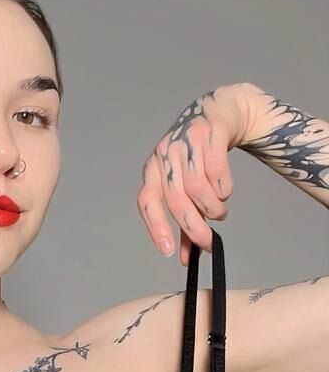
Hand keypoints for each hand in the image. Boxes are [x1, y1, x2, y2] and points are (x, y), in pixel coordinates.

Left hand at [137, 83, 252, 265]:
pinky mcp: (209, 132)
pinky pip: (217, 170)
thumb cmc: (200, 156)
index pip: (147, 201)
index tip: (168, 251)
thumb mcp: (188, 185)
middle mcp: (165, 154)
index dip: (156, 227)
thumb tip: (186, 259)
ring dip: (213, 208)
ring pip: (198, 187)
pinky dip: (224, 188)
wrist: (221, 112)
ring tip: (219, 212)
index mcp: (154, 168)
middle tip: (207, 243)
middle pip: (176, 199)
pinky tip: (225, 191)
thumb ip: (186, 221)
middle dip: (193, 226)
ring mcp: (186, 141)